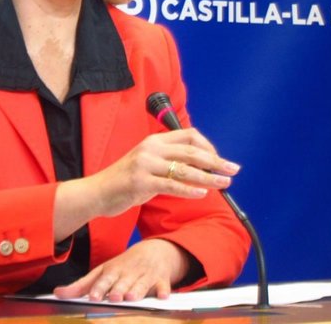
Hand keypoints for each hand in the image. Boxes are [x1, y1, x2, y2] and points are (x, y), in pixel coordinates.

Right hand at [53, 128, 238, 242]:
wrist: (97, 191)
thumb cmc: (125, 180)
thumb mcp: (147, 162)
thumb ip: (168, 160)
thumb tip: (200, 166)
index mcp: (154, 141)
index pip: (188, 135)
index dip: (208, 146)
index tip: (218, 160)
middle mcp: (150, 148)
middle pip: (191, 151)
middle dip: (216, 161)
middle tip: (233, 170)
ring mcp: (145, 164)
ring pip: (185, 168)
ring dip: (209, 177)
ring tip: (224, 184)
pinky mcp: (141, 182)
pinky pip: (172, 185)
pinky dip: (190, 190)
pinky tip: (202, 194)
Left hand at [53, 239, 190, 301]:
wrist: (155, 250)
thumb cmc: (124, 266)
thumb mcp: (103, 272)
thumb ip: (82, 285)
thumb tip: (58, 293)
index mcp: (113, 269)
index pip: (104, 279)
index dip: (98, 287)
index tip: (93, 296)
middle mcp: (128, 272)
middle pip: (122, 281)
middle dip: (117, 289)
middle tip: (113, 297)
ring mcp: (145, 274)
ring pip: (141, 283)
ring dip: (137, 290)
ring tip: (131, 297)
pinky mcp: (161, 279)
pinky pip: (163, 285)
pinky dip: (164, 290)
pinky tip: (163, 295)